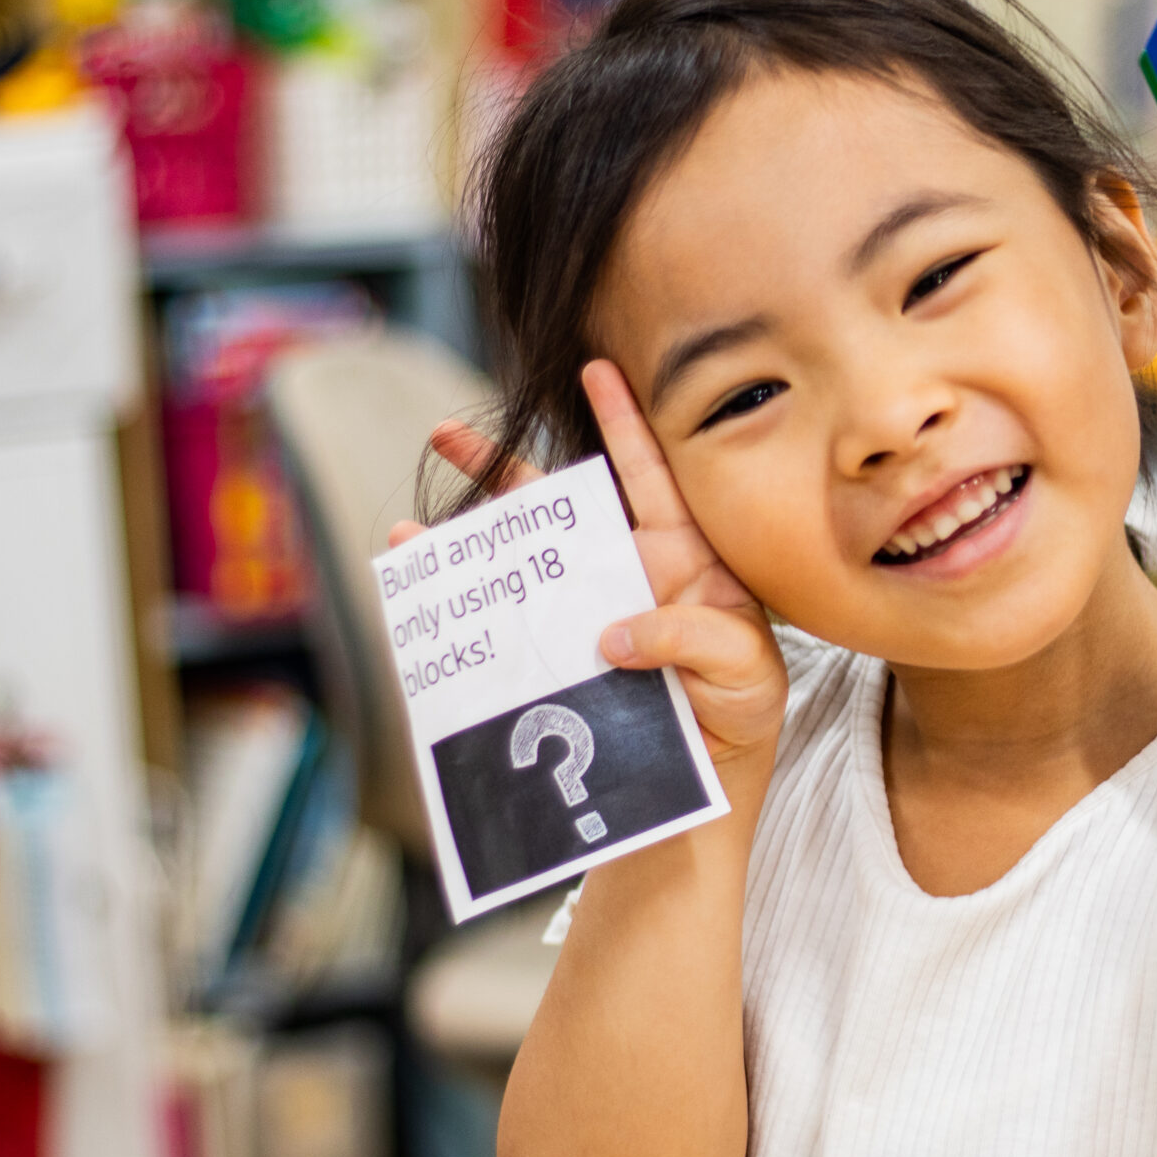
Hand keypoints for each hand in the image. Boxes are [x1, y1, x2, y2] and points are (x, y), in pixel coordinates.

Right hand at [393, 360, 786, 769]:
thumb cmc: (742, 715)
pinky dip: (456, 610)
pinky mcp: (558, 667)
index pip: (652, 477)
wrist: (709, 787)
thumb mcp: (748, 671)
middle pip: (559, 511)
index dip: (625, 423)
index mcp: (681, 561)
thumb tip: (611, 635)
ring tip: (408, 527)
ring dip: (463, 539)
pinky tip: (417, 588)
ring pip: (517, 564)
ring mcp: (585, 619)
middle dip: (503, 471)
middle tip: (444, 433)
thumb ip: (696, 638)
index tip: (597, 369)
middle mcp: (625, 578)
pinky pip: (500, 631)